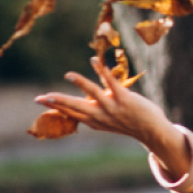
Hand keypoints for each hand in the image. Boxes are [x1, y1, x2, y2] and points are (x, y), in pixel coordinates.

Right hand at [36, 57, 190, 176]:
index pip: (71, 113)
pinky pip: (111, 83)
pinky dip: (102, 71)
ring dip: (81, 83)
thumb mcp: (108, 122)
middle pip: (76, 107)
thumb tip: (82, 107)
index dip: (55, 106)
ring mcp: (113, 107)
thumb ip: (94, 114)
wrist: (153, 131)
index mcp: (94, 121)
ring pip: (93, 94)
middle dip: (58, 101)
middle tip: (41, 97)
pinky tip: (93, 61)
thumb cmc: (130, 123)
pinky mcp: (125, 99)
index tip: (39, 100)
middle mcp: (101, 115)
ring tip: (69, 75)